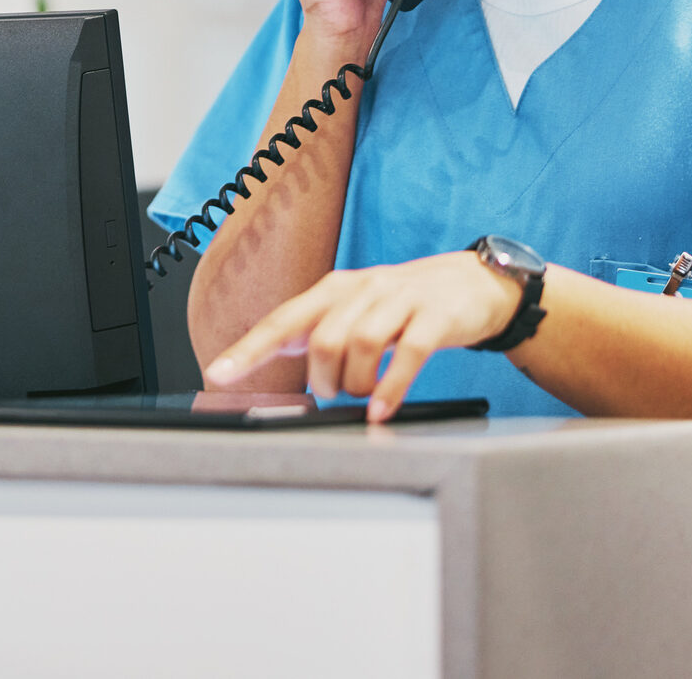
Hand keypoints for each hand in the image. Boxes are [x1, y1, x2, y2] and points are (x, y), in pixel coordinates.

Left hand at [202, 252, 521, 421]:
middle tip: (335, 393)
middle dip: (323, 380)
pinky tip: (383, 409)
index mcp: (335, 290)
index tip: (219, 374)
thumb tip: (267, 355)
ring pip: (361, 345)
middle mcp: (363, 289)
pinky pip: (408, 354)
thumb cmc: (405, 304)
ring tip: (364, 397)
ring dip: (357, 384)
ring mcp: (401, 300)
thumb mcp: (356, 310)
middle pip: (323, 339)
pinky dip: (391, 387)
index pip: (283, 320)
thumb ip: (316, 329)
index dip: (249, 349)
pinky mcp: (435, 317)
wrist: (472, 284)